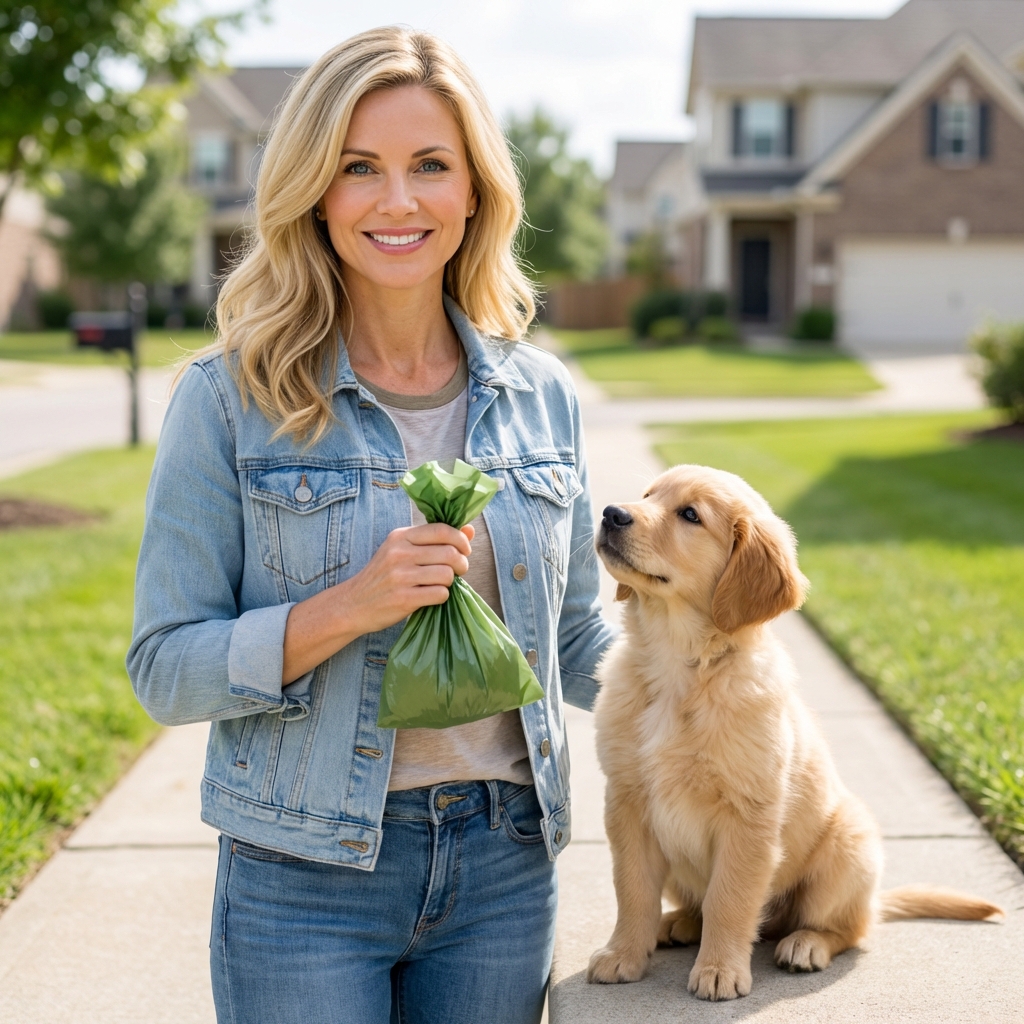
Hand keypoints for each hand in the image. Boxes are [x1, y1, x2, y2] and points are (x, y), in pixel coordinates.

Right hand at [281, 522, 474, 682]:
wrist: (353, 604)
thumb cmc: (383, 576)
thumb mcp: (402, 550)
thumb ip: (435, 539)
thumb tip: (470, 530)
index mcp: (400, 536)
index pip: (442, 530)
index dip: (461, 540)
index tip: (464, 550)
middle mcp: (400, 553)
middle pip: (449, 553)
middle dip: (462, 563)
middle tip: (459, 571)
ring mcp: (400, 576)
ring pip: (447, 574)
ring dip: (451, 582)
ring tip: (442, 584)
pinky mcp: (403, 598)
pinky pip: (440, 594)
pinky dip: (442, 596)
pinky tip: (432, 596)